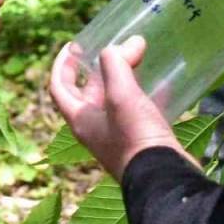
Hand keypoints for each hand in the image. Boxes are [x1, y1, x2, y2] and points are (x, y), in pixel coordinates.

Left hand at [48, 38, 196, 181]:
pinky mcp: (141, 141)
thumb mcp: (121, 96)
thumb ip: (117, 65)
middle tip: (116, 47)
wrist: (164, 179)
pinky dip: (147, 95)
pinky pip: (140, 112)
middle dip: (100, 68)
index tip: (74, 45)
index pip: (59, 87)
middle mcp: (95, 129)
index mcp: (80, 119)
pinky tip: (164, 83)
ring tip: (138, 58)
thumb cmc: (135, 138)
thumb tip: (128, 43)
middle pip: (88, 93)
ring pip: (115, 101)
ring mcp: (118, 137)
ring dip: (124, 79)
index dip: (62, 64)